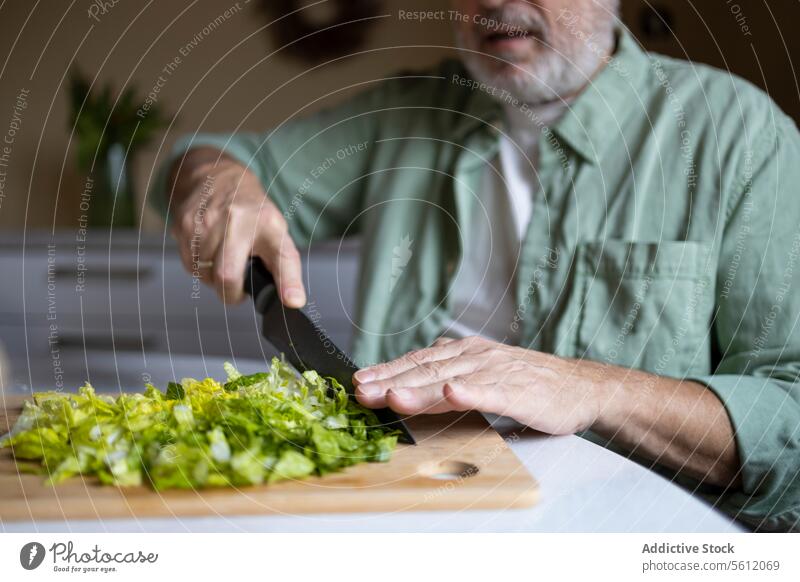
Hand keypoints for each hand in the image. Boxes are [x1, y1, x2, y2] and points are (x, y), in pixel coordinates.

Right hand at [169, 147, 305, 305]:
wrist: (220, 179)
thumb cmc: (252, 215)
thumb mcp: (277, 235)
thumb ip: (285, 268)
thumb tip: (294, 301)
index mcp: (268, 225)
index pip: (281, 257)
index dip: (287, 282)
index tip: (293, 301)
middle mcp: (237, 220)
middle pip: (226, 277)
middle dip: (230, 293)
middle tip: (236, 288)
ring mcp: (207, 221)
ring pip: (205, 274)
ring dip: (213, 279)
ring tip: (223, 261)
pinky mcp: (185, 224)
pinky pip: (190, 265)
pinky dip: (199, 267)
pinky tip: (209, 253)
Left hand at [353, 336, 615, 434]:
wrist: (580, 387)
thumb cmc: (529, 383)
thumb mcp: (483, 372)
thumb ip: (451, 371)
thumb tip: (414, 371)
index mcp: (465, 353)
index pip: (418, 361)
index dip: (387, 371)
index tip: (358, 383)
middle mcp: (477, 357)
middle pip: (426, 370)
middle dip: (390, 381)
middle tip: (361, 393)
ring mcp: (498, 372)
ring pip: (451, 380)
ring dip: (420, 389)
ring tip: (393, 396)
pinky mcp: (520, 391)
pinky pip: (492, 391)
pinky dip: (471, 393)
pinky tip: (453, 394)